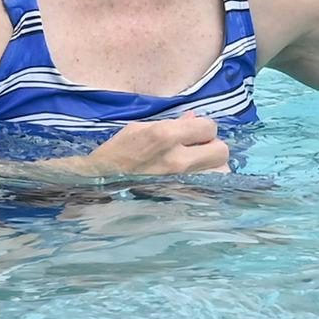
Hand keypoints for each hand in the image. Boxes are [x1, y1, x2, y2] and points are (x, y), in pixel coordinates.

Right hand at [81, 113, 231, 176]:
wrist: (96, 185)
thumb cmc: (116, 154)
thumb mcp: (139, 129)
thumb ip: (171, 123)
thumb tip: (194, 118)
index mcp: (164, 135)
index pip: (210, 127)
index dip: (204, 129)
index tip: (195, 134)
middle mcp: (177, 160)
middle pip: (222, 151)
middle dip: (213, 148)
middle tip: (199, 151)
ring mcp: (180, 183)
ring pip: (221, 173)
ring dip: (212, 169)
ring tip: (198, 168)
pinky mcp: (179, 200)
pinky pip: (208, 191)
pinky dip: (207, 186)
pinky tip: (194, 183)